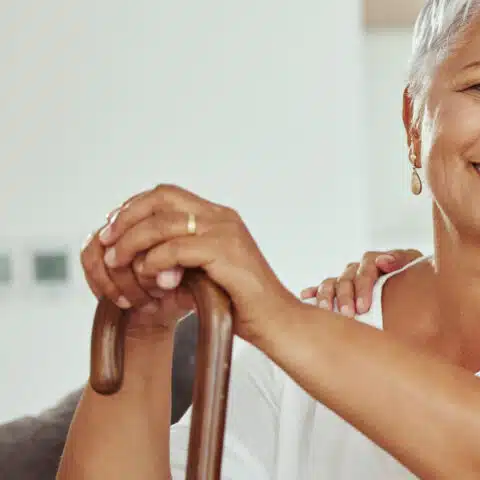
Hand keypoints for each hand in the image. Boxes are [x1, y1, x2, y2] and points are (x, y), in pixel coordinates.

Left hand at [94, 184, 298, 341]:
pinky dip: (156, 262)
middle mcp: (222, 218)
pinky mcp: (226, 252)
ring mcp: (226, 232)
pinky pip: (176, 248)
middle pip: (161, 197)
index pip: (166, 195)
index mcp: (218, 218)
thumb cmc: (241, 304)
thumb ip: (179, 256)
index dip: (133, 209)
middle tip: (108, 243)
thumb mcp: (204, 271)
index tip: (112, 232)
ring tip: (120, 264)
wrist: (275, 322)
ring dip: (133, 243)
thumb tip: (138, 254)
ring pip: (163, 222)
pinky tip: (153, 278)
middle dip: (126, 218)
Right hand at [299, 249, 422, 315]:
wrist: (418, 291)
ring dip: (328, 297)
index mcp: (379, 261)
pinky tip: (307, 297)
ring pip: (333, 283)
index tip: (364, 306)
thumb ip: (404, 261)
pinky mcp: (340, 291)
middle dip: (346, 296)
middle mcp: (360, 269)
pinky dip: (314, 292)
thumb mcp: (417, 267)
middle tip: (350, 314)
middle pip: (347, 277)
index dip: (364, 284)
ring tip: (327, 312)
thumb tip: (384, 260)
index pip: (367, 266)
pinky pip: (323, 289)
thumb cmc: (419, 280)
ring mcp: (349, 279)